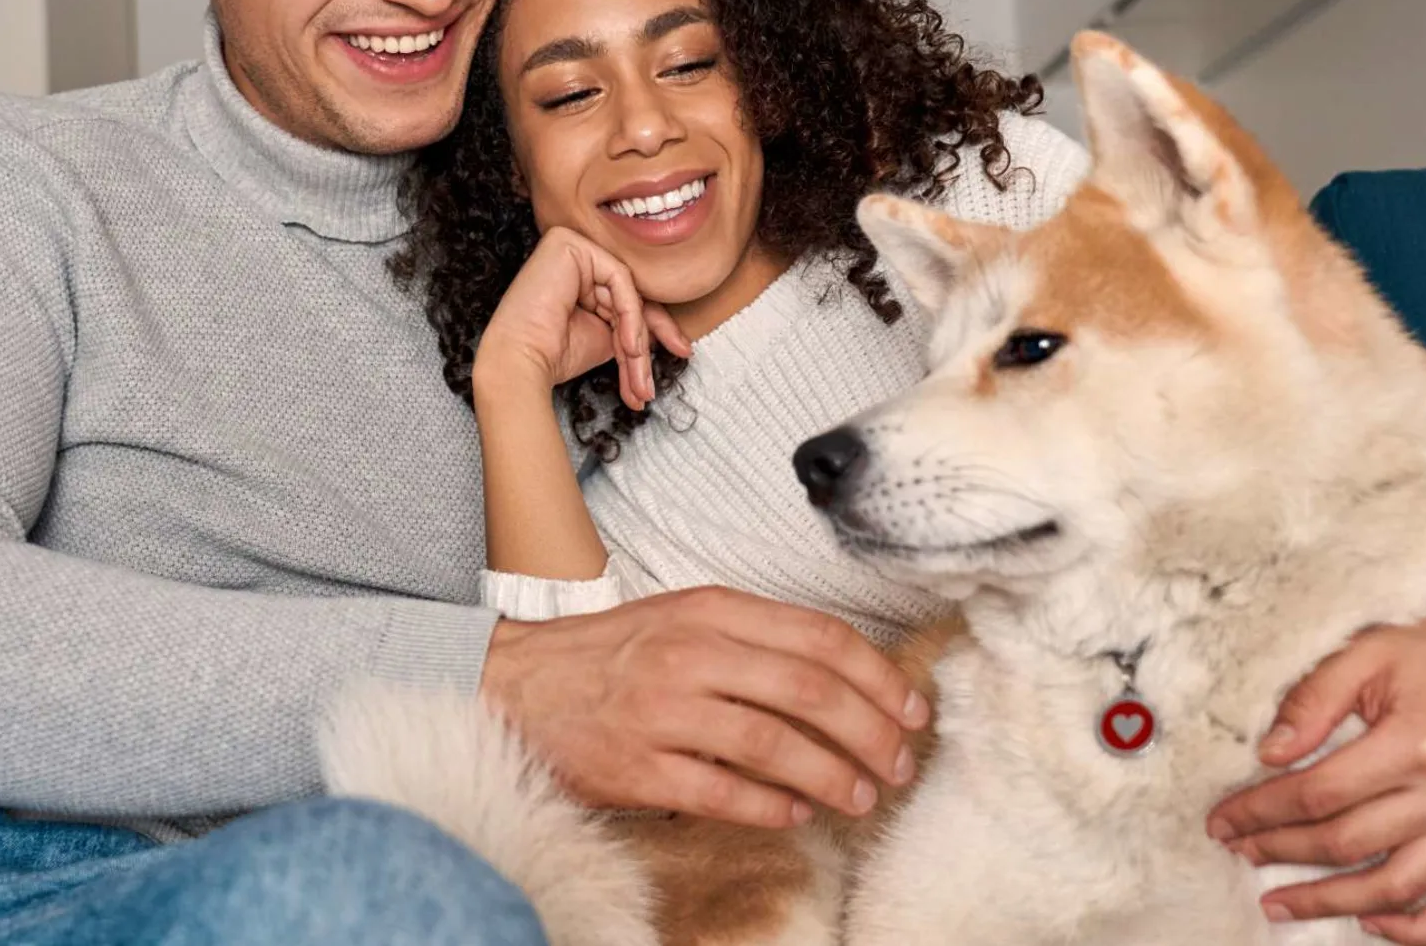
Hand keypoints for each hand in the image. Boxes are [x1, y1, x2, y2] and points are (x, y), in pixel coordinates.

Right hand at [475, 226, 690, 410]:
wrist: (521, 363)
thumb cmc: (554, 354)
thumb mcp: (609, 337)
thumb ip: (634, 323)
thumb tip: (672, 332)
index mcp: (579, 276)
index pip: (627, 297)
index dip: (654, 329)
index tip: (681, 353)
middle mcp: (574, 256)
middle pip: (629, 293)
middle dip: (647, 340)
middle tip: (652, 381)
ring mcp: (570, 245)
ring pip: (627, 290)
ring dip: (638, 338)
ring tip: (638, 377)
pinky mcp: (568, 243)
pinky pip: (619, 278)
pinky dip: (630, 315)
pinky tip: (629, 345)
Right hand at [479, 586, 929, 827]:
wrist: (513, 685)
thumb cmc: (609, 655)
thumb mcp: (681, 618)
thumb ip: (755, 636)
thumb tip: (841, 676)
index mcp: (710, 609)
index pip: (819, 636)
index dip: (879, 676)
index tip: (912, 709)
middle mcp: (690, 653)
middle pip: (810, 690)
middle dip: (872, 732)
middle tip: (900, 763)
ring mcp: (662, 710)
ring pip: (775, 744)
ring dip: (833, 775)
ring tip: (861, 797)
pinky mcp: (636, 766)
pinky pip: (722, 792)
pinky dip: (770, 807)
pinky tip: (796, 815)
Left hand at [1207, 572, 1425, 942]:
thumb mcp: (1364, 652)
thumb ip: (1312, 700)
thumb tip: (1269, 753)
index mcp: (1416, 743)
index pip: (1319, 794)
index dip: (1261, 811)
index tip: (1224, 819)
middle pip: (1349, 843)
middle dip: (1280, 852)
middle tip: (1238, 850)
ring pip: (1398, 886)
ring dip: (1333, 903)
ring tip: (1281, 904)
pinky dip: (1422, 927)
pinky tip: (1374, 923)